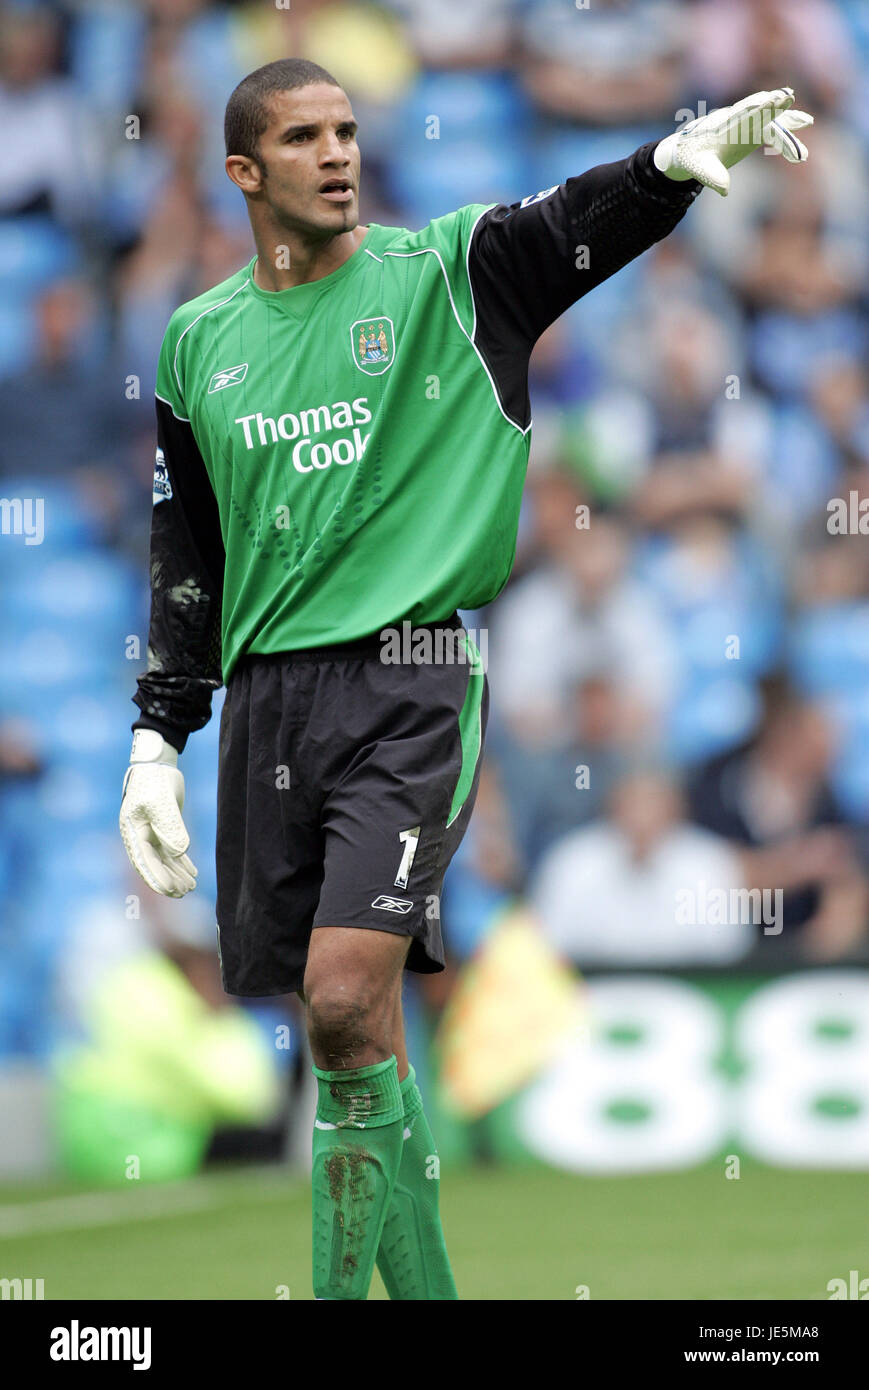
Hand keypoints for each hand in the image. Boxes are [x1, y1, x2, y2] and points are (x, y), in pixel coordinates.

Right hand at [119, 729, 196, 896]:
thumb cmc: (154, 782)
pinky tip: (192, 872)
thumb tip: (181, 853)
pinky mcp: (163, 829)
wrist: (157, 764)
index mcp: (132, 832)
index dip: (157, 878)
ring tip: (192, 886)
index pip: (144, 862)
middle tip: (184, 893)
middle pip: (154, 865)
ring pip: (164, 859)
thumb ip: (171, 827)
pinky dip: (182, 862)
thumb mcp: (162, 803)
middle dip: (169, 880)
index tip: (171, 890)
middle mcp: (139, 836)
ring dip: (177, 873)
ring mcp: (151, 833)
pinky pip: (171, 850)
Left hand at [654, 87, 812, 196]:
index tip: (768, 101)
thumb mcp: (697, 169)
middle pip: (760, 112)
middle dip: (773, 106)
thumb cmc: (693, 158)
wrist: (691, 150)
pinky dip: (787, 131)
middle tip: (787, 97)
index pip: (742, 115)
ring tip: (807, 121)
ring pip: (771, 120)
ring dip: (788, 120)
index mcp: (723, 126)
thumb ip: (711, 176)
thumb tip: (724, 190)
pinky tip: (804, 128)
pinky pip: (774, 130)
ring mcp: (748, 124)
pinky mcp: (754, 131)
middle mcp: (738, 120)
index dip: (755, 109)